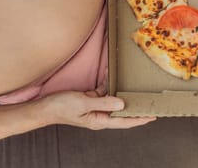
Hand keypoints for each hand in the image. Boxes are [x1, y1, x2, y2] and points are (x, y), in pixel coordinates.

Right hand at [39, 89, 155, 129]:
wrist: (44, 107)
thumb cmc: (61, 107)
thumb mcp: (83, 103)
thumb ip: (103, 103)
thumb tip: (122, 104)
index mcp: (100, 120)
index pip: (124, 122)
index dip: (139, 119)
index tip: (152, 116)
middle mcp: (100, 115)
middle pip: (122, 112)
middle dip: (135, 107)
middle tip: (149, 101)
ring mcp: (95, 107)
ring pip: (114, 100)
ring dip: (122, 93)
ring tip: (136, 87)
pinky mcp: (89, 99)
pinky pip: (103, 91)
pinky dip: (109, 83)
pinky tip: (113, 75)